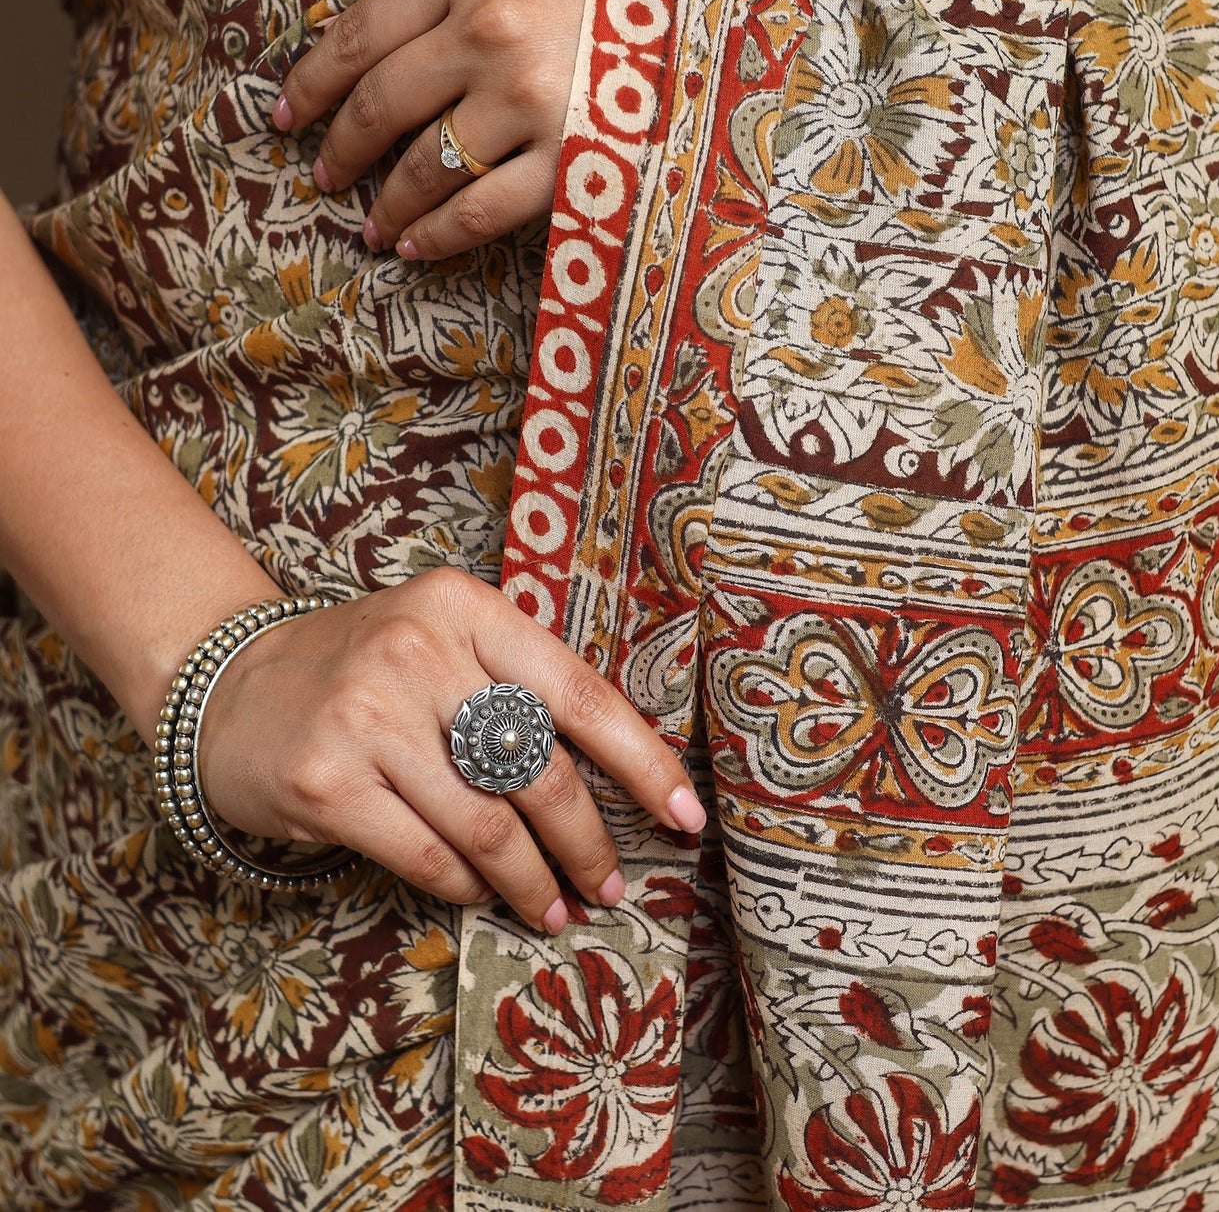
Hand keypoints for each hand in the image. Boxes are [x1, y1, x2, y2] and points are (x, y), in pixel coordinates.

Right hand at [196, 569, 706, 930]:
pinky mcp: (327, 782)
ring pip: (488, 824)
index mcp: (467, 609)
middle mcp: (418, 652)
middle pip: (539, 768)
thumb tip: (621, 777)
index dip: (642, 762)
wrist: (233, 687)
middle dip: (589, 841)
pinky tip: (486, 894)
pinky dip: (468, 886)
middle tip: (611, 886)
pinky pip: (428, 855)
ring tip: (556, 908)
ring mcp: (367, 715)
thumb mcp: (445, 641)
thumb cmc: (367, 669)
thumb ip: (518, 685)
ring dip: (534, 880)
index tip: (686, 816)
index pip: (579, 692)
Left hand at [273, 0, 596, 260]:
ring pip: (425, 169)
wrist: (716, 13)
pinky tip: (415, 248)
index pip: (359, 32)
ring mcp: (531, 101)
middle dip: (342, 151)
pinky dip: (438, 236)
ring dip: (387, 206)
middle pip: (381, 105)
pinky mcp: (572, 161)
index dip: (311, 83)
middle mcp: (490, 30)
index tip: (288, 116)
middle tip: (324, 176)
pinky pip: (481, 212)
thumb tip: (368, 52)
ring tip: (371, 228)